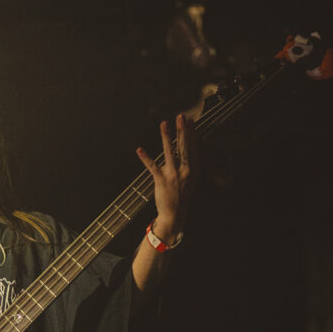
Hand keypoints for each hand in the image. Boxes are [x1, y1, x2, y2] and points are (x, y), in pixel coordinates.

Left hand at [136, 113, 196, 239]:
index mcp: (193, 169)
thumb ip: (189, 164)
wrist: (175, 215)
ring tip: (164, 123)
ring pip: (169, 152)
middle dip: (182, 130)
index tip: (190, 120)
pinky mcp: (161, 180)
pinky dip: (145, 158)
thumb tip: (188, 150)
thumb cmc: (181, 196)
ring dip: (166, 137)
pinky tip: (139, 150)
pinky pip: (152, 166)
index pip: (193, 147)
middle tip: (181, 116)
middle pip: (184, 146)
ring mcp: (173, 175)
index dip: (191, 133)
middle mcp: (185, 170)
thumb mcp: (190, 179)